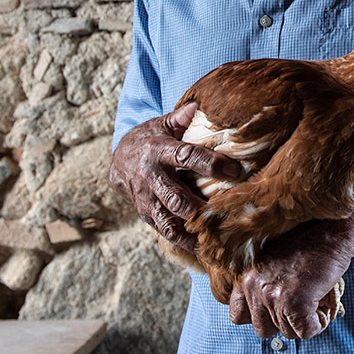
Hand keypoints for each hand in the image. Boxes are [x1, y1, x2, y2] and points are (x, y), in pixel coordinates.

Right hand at [108, 102, 241, 250]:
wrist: (119, 160)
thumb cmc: (151, 138)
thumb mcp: (164, 123)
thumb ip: (184, 116)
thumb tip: (205, 102)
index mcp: (159, 151)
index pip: (186, 157)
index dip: (210, 164)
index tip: (235, 170)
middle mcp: (152, 178)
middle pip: (177, 198)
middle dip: (202, 210)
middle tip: (229, 218)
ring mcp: (147, 200)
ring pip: (170, 222)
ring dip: (194, 234)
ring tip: (218, 244)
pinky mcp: (147, 215)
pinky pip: (166, 232)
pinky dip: (186, 243)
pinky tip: (206, 251)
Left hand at [229, 221, 353, 339]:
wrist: (329, 229)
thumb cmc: (306, 242)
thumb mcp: (270, 260)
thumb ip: (261, 284)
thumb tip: (267, 311)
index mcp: (245, 276)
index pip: (238, 316)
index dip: (260, 316)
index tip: (275, 307)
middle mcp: (254, 287)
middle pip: (263, 329)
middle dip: (282, 321)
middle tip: (298, 303)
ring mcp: (273, 296)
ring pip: (286, 332)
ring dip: (301, 321)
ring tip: (312, 298)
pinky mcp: (294, 304)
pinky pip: (304, 332)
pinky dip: (315, 325)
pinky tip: (320, 306)